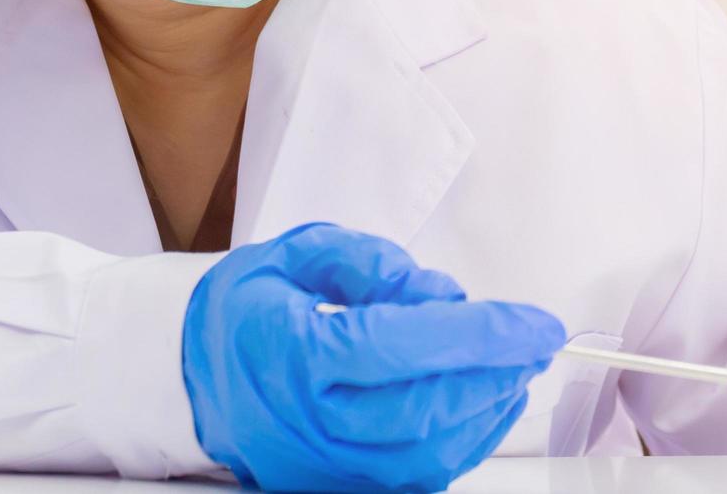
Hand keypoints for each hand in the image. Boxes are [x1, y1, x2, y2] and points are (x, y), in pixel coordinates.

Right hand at [182, 222, 565, 492]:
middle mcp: (304, 423)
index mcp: (290, 355)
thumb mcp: (297, 255)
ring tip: (520, 366)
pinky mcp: (333, 485)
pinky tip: (490, 403)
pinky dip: (466, 442)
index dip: (479, 335)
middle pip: (422, 410)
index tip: (534, 323)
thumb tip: (435, 292)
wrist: (189, 372)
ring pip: (426, 454)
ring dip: (489, 410)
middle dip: (496, 374)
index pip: (400, 347)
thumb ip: (367, 263)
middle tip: (538, 341)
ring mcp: (319, 466)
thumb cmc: (247, 309)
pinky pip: (416, 476)